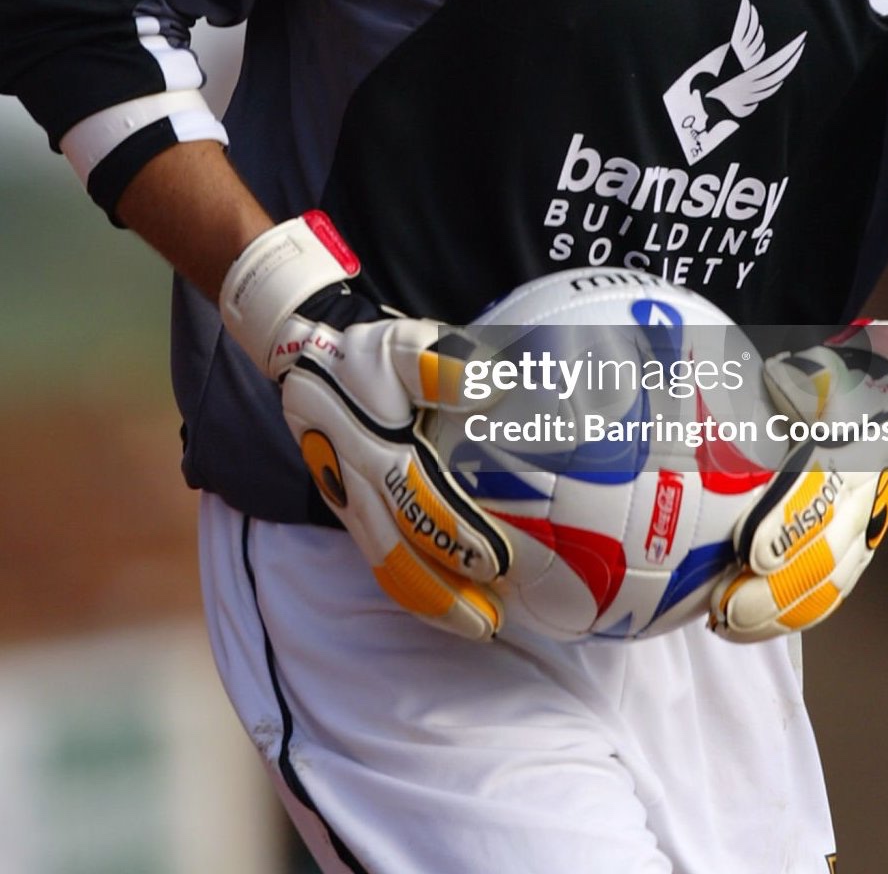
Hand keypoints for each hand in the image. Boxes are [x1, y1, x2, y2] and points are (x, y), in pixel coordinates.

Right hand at [219, 212, 511, 639]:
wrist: (306, 360)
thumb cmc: (365, 356)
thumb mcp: (401, 345)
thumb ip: (441, 366)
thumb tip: (491, 388)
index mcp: (374, 449)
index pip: (418, 502)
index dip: (455, 535)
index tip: (497, 561)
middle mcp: (358, 487)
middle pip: (400, 552)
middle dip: (446, 589)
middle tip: (494, 620)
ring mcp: (351, 506)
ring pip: (388, 566)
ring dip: (431, 602)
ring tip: (480, 628)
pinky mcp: (351, 514)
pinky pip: (381, 562)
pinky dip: (414, 592)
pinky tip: (451, 608)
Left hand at [708, 322, 887, 642]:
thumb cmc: (851, 382)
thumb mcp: (825, 370)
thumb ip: (798, 379)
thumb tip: (773, 379)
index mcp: (862, 445)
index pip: (823, 491)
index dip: (786, 525)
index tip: (749, 549)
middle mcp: (870, 492)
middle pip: (826, 552)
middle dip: (775, 588)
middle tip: (725, 604)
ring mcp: (869, 524)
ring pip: (830, 581)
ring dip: (779, 611)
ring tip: (727, 625)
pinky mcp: (864, 545)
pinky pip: (833, 589)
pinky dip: (796, 614)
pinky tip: (753, 628)